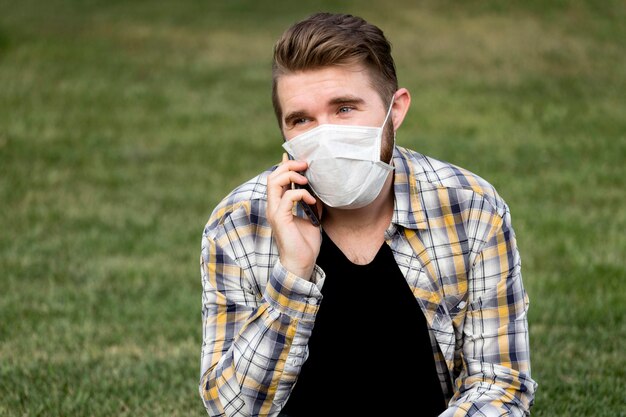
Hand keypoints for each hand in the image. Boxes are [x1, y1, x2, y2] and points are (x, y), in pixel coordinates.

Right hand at [266, 154, 321, 279]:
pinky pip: (288, 197)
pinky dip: (302, 194)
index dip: (285, 166)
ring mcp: (275, 212)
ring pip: (274, 182)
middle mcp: (274, 206)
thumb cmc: (305, 244)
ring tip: (306, 179)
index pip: (277, 179)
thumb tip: (318, 190)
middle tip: (305, 165)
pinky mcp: (280, 218)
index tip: (300, 161)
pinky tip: (312, 201)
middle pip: (273, 176)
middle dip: (289, 166)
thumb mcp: (312, 218)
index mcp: (279, 205)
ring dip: (291, 175)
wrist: (302, 263)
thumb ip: (311, 203)